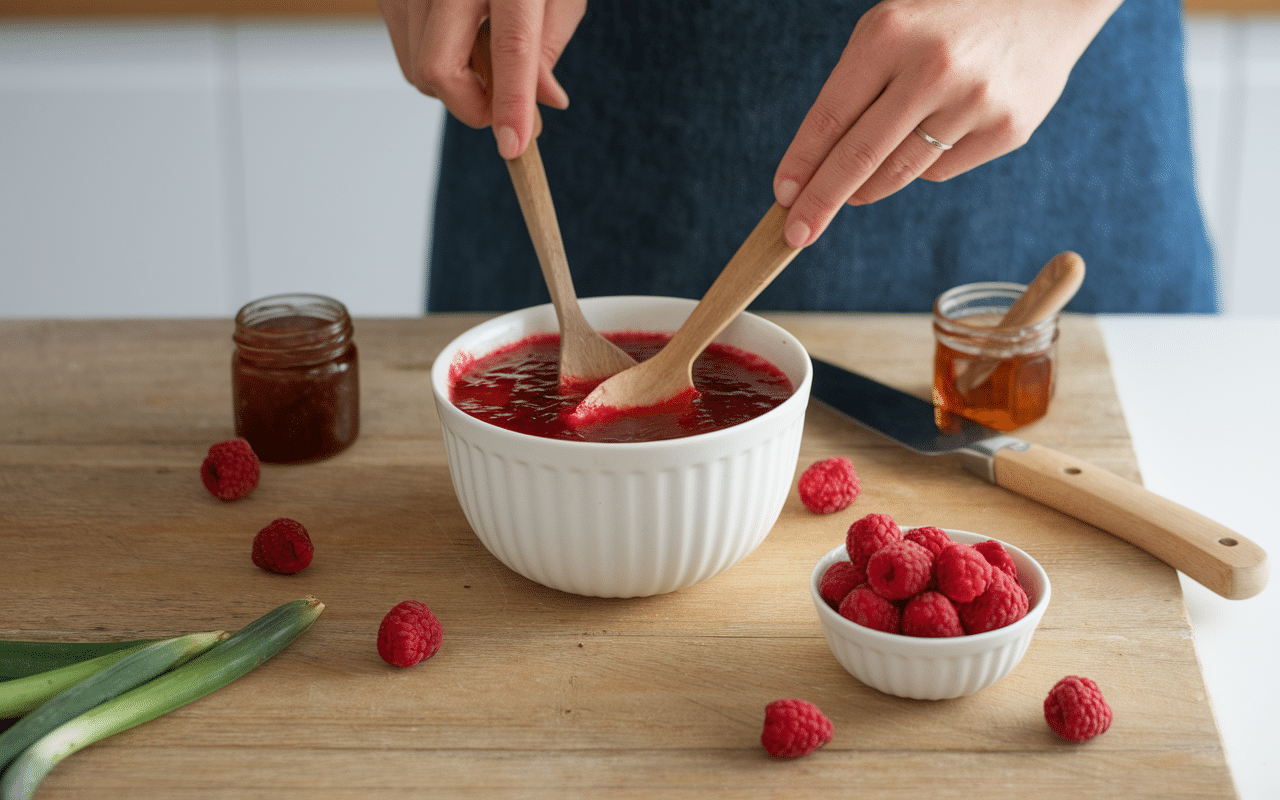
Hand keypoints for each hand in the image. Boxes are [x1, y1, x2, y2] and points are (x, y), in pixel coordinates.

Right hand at [376, 0, 586, 158]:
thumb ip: (548, 46)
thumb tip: (540, 103)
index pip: (510, 47)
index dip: (510, 102)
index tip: (514, 145)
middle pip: (438, 71)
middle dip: (471, 105)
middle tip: (503, 106)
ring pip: (417, 68)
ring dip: (455, 84)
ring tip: (484, 54)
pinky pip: (405, 48)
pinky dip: (435, 60)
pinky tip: (460, 34)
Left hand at [773, 0, 1123, 247]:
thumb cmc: (950, 17)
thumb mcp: (892, 29)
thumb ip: (854, 89)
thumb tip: (813, 171)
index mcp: (890, 35)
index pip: (829, 116)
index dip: (801, 163)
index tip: (782, 197)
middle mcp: (933, 69)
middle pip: (859, 158)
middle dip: (820, 203)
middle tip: (794, 235)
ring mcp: (975, 103)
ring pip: (898, 173)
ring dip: (865, 188)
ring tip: (854, 189)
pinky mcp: (1007, 129)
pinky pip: (940, 171)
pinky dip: (923, 165)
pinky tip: (934, 133)